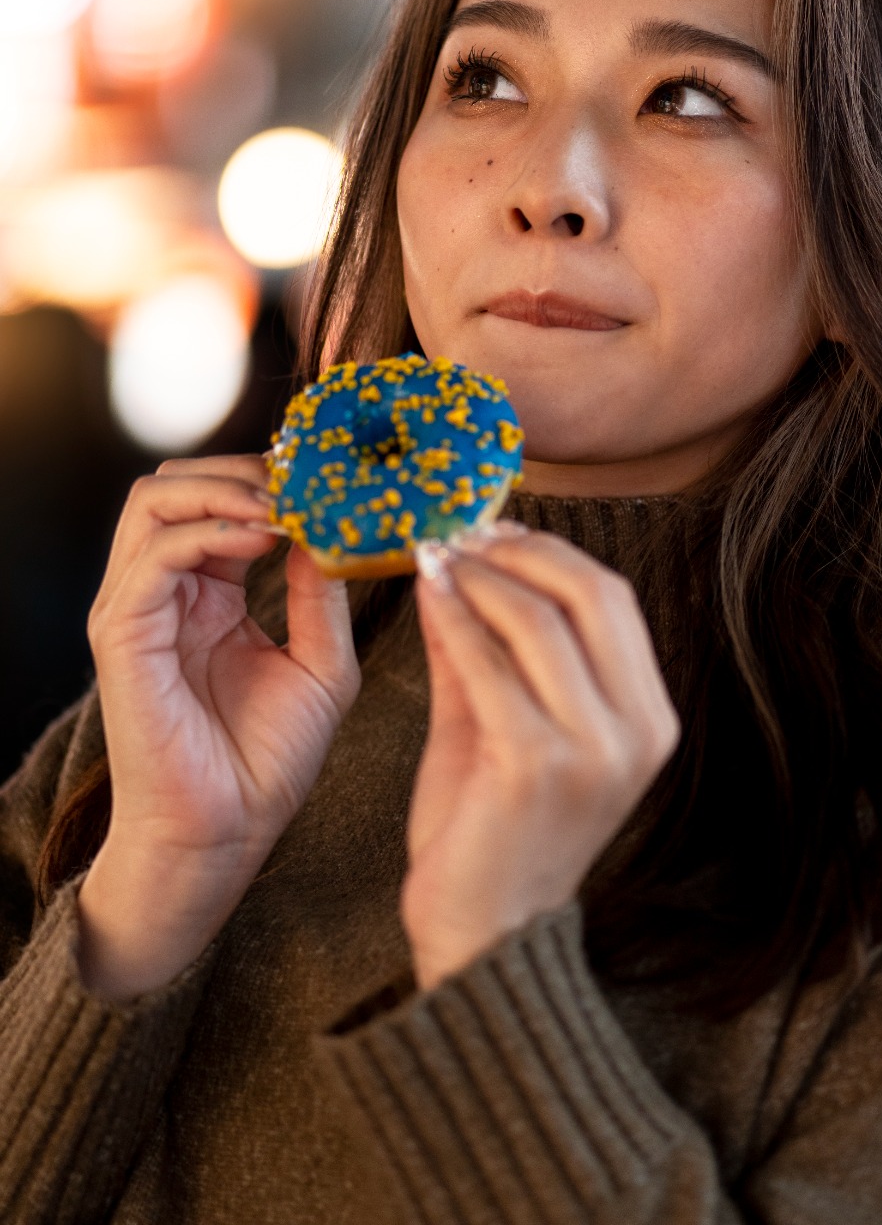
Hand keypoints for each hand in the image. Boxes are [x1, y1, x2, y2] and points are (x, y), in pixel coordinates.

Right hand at [78, 455, 359, 998]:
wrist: (225, 838)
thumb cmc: (266, 762)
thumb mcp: (321, 663)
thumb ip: (322, 593)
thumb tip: (333, 525)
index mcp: (206, 594)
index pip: (218, 499)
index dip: (270, 477)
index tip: (330, 480)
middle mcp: (164, 592)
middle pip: (175, 483)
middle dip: (242, 468)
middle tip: (303, 482)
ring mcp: (136, 609)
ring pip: (153, 501)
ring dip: (224, 487)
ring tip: (285, 506)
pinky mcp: (122, 634)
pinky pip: (154, 555)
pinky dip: (210, 530)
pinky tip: (264, 538)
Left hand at [403, 524, 679, 990]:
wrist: (483, 938)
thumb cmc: (492, 831)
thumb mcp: (498, 723)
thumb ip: (483, 646)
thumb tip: (457, 560)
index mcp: (649, 719)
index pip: (611, 599)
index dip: (551, 551)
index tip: (493, 528)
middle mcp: (638, 731)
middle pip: (591, 594)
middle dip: (521, 550)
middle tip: (463, 532)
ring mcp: (593, 750)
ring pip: (541, 620)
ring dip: (482, 576)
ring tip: (437, 555)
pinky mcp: (537, 767)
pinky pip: (491, 665)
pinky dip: (456, 618)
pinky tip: (426, 596)